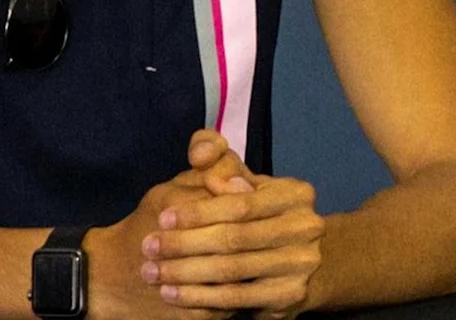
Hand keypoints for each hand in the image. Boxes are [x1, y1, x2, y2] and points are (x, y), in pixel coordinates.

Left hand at [93, 130, 324, 315]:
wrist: (292, 261)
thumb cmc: (256, 215)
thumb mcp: (243, 185)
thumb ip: (221, 166)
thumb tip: (203, 156)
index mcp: (296, 194)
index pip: (240, 204)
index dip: (198, 213)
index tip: (162, 219)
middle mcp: (307, 227)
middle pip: (234, 239)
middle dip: (184, 244)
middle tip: (148, 249)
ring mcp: (302, 264)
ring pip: (231, 270)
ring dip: (185, 273)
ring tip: (153, 273)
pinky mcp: (290, 295)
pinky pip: (236, 298)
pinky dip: (199, 297)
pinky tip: (173, 294)